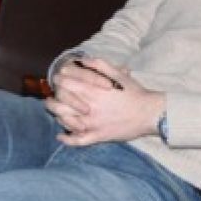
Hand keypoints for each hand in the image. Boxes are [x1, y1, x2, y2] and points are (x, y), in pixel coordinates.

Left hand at [44, 58, 164, 146]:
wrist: (149, 113)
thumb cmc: (134, 92)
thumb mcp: (118, 73)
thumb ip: (99, 64)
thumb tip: (82, 60)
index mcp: (92, 90)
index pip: (64, 84)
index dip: (58, 81)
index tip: (57, 81)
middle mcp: (89, 107)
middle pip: (60, 103)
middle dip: (52, 100)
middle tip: (51, 99)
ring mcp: (93, 123)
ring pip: (65, 121)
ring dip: (57, 116)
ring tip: (55, 113)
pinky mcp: (98, 136)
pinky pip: (78, 140)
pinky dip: (67, 139)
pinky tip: (60, 136)